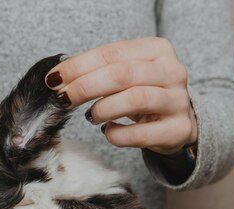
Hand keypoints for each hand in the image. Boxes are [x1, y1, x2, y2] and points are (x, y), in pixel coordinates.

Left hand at [45, 38, 197, 154]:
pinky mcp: (177, 130)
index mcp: (157, 50)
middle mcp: (172, 72)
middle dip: (85, 87)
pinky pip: (139, 134)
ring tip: (92, 116)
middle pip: (121, 75)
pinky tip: (108, 131)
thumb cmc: (143, 94)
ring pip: (134, 100)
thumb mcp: (126, 76)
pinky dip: (116, 134)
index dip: (79, 66)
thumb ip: (99, 71)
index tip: (54, 79)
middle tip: (63, 99)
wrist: (178, 122)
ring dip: (103, 109)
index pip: (112, 53)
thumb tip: (59, 78)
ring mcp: (178, 101)